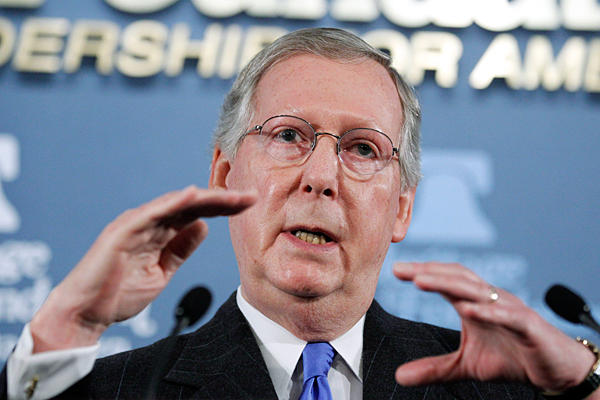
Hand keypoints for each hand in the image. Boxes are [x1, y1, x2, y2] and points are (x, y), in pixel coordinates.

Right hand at [30, 186, 256, 351]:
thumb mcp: (162, 271)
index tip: (249, 204)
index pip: (196, 213)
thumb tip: (204, 227)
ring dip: (205, 197)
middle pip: (191, 204)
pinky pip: (150, 214)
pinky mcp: (121, 231)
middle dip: (222, 199)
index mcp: (158, 232)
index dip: (223, 207)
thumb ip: (180, 249)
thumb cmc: (119, 294)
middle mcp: (148, 222)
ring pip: (175, 204)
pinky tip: (193, 196)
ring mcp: (135, 224)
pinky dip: (171, 203)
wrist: (86, 313)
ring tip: (231, 195)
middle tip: (251, 196)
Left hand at [393, 262, 597, 394]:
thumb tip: (399, 376)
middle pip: (457, 278)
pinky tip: (468, 310)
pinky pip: (507, 315)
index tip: (396, 270)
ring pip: (477, 290)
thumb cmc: (510, 358)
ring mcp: (510, 308)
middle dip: (428, 271)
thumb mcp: (465, 365)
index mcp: (474, 302)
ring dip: (448, 284)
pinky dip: (488, 311)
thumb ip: (434, 368)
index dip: (423, 273)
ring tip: (421, 281)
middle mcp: (491, 298)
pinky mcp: (528, 325)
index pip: (445, 280)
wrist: (555, 370)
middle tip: (402, 269)